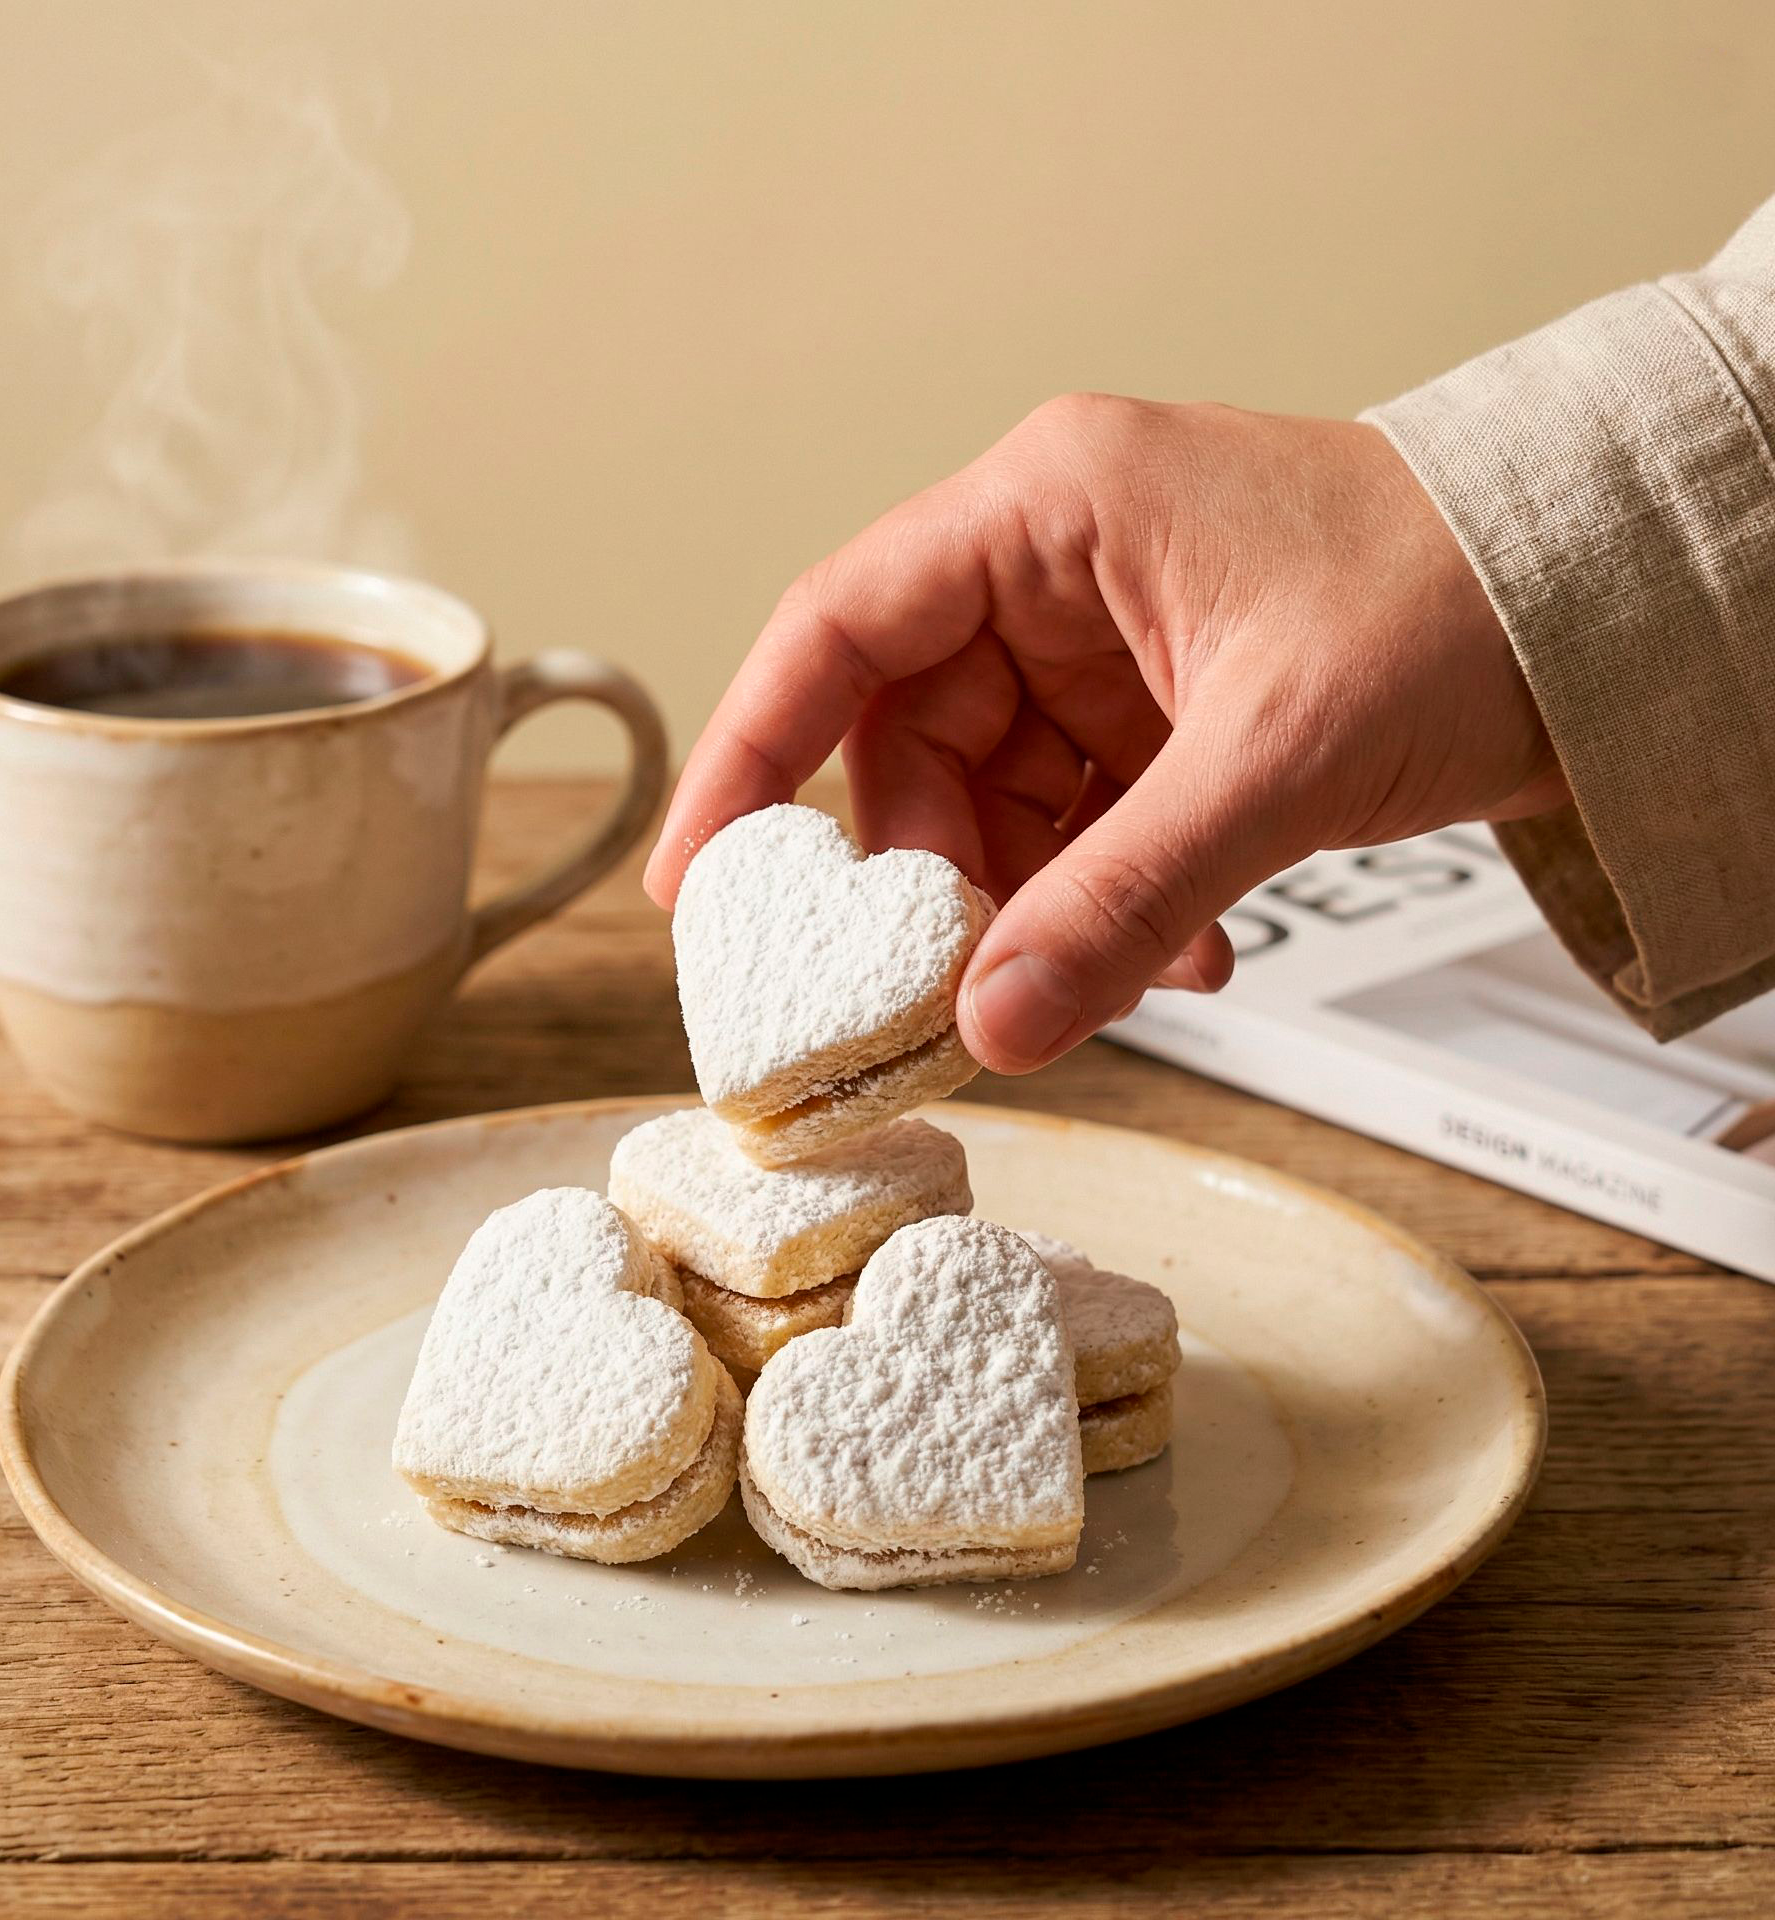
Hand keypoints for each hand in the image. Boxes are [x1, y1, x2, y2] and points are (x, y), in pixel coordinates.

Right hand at [645, 396, 1565, 1071]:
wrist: (1608, 610)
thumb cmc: (1464, 596)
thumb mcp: (1272, 760)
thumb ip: (1118, 897)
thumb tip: (991, 1024)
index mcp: (1050, 506)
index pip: (839, 630)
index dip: (750, 758)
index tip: (701, 882)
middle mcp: (1057, 568)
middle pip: (913, 745)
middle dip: (940, 879)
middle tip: (959, 988)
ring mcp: (1106, 647)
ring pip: (995, 804)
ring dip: (1041, 908)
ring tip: (1123, 975)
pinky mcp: (1156, 715)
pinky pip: (1078, 827)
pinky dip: (1107, 904)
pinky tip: (1183, 954)